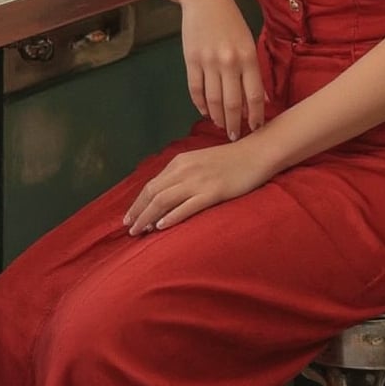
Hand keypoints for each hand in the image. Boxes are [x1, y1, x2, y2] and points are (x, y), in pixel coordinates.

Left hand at [124, 139, 264, 233]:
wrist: (256, 153)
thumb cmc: (230, 160)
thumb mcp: (200, 162)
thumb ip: (182, 175)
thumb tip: (164, 194)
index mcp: (180, 162)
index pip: (151, 184)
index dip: (138, 202)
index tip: (129, 217)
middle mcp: (185, 170)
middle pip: (153, 193)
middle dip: (137, 212)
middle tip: (128, 229)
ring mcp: (198, 181)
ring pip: (164, 200)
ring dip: (148, 217)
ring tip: (139, 231)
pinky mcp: (212, 192)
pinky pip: (186, 206)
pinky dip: (171, 217)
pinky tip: (161, 227)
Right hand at [180, 0, 265, 139]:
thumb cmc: (231, 20)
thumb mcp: (249, 42)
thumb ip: (254, 70)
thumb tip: (263, 99)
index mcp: (248, 57)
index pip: (254, 95)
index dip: (256, 116)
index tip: (256, 129)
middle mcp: (229, 62)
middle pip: (233, 102)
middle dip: (235, 124)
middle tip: (236, 137)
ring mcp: (208, 62)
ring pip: (213, 100)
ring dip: (218, 117)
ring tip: (222, 127)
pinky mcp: (191, 61)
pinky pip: (196, 89)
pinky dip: (200, 105)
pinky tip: (205, 112)